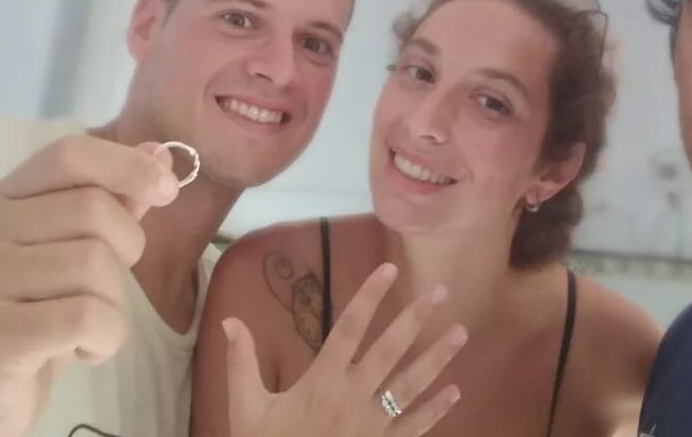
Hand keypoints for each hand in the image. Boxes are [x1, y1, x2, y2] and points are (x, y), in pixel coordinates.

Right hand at [0, 135, 178, 436]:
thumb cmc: (36, 310)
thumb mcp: (75, 247)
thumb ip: (115, 199)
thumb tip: (161, 154)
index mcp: (5, 199)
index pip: (71, 154)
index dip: (128, 165)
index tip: (169, 190)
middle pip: (95, 210)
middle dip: (126, 249)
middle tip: (102, 288)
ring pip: (96, 265)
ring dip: (113, 303)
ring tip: (82, 326)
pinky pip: (89, 317)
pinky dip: (105, 339)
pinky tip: (79, 351)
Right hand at [224, 263, 466, 436]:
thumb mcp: (246, 410)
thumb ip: (242, 363)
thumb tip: (230, 321)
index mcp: (322, 381)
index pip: (350, 327)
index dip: (369, 296)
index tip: (390, 269)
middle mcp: (353, 397)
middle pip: (390, 350)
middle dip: (416, 319)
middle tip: (442, 292)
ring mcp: (373, 426)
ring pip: (411, 386)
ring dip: (437, 358)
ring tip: (461, 333)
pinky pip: (414, 428)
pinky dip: (435, 411)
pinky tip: (454, 393)